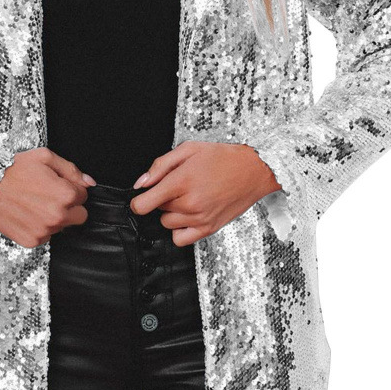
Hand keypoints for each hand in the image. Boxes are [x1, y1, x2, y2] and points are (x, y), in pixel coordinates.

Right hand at [0, 147, 96, 247]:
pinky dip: (40, 227)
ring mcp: (45, 230)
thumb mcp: (44, 157)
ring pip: (62, 226)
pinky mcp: (32, 241)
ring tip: (34, 203)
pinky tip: (27, 214)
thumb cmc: (12, 169)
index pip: (84, 196)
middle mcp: (58, 216)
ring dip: (54, 217)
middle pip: (80, 216)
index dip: (72, 188)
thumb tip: (90, 182)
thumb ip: (71, 170)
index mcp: (66, 194)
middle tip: (50, 196)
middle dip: (70, 206)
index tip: (57, 184)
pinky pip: (46, 236)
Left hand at [130, 141, 281, 246]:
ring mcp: (200, 218)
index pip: (144, 204)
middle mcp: (190, 203)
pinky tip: (188, 216)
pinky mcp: (209, 229)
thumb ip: (160, 166)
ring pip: (167, 223)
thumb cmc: (223, 158)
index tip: (141, 197)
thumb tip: (141, 184)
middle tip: (179, 185)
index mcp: (182, 181)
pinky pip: (180, 239)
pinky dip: (179, 229)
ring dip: (171, 212)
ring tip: (187, 197)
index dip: (137, 201)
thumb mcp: (188, 150)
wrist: (253, 170)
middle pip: (157, 210)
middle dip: (163, 198)